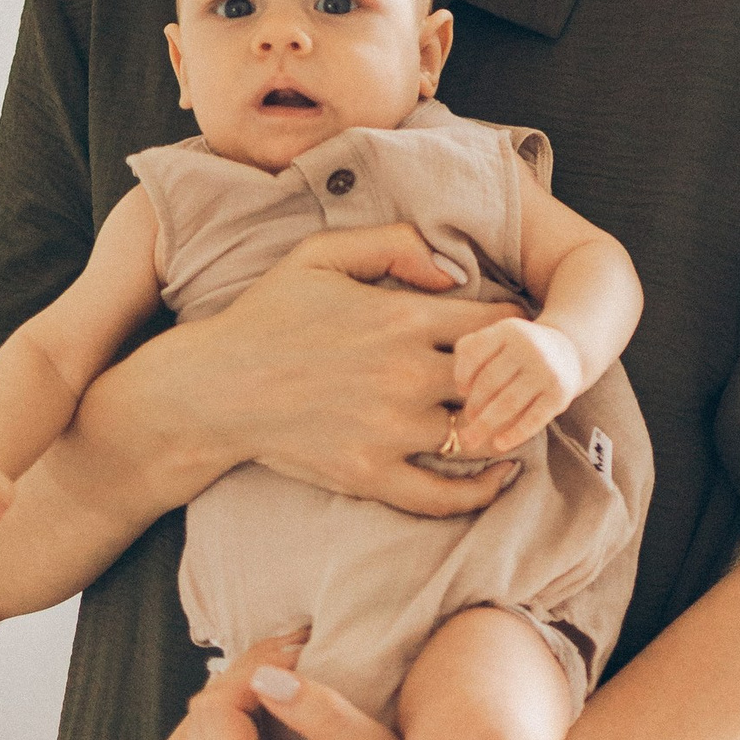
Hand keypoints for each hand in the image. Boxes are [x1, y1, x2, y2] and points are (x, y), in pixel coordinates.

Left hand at [179, 638, 411, 739]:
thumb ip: (320, 712)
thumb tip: (264, 676)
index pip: (216, 714)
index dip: (250, 668)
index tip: (293, 650)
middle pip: (198, 730)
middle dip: (240, 684)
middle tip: (289, 658)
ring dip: (231, 711)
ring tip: (280, 685)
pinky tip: (265, 726)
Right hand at [195, 225, 519, 517]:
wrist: (214, 388)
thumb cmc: (267, 316)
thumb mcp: (321, 255)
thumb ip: (393, 244)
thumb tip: (452, 271)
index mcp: (402, 318)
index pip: (496, 325)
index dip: (518, 329)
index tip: (520, 335)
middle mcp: (407, 376)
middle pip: (499, 382)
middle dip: (518, 381)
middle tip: (525, 382)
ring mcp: (391, 430)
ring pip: (479, 436)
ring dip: (504, 429)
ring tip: (515, 420)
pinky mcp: (371, 475)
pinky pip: (445, 495)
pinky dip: (481, 491)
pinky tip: (500, 476)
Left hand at [449, 315, 583, 455]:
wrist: (570, 351)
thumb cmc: (521, 349)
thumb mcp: (499, 337)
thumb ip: (471, 349)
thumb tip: (461, 388)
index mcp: (508, 330)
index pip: (474, 354)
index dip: (462, 375)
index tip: (461, 392)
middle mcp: (528, 347)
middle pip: (489, 382)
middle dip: (473, 406)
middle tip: (467, 423)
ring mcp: (546, 371)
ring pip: (508, 403)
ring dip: (486, 424)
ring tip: (473, 439)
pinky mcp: (561, 393)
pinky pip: (533, 419)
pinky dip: (514, 434)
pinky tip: (499, 444)